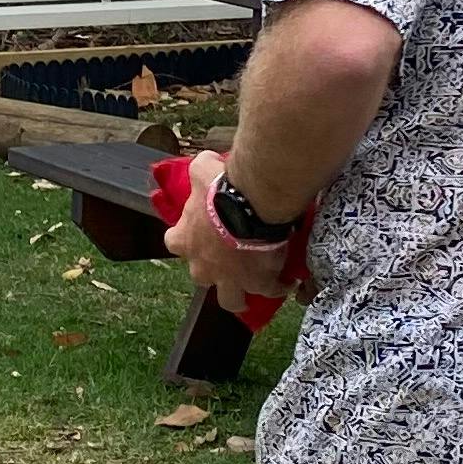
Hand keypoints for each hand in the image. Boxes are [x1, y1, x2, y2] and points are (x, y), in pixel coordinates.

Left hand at [161, 150, 280, 315]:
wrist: (252, 205)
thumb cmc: (222, 188)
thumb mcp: (202, 170)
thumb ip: (199, 170)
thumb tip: (204, 163)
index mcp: (185, 240)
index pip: (175, 243)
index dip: (187, 239)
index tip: (200, 233)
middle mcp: (202, 266)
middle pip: (202, 277)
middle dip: (212, 271)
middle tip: (228, 259)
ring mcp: (229, 279)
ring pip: (231, 300)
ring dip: (240, 294)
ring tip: (253, 286)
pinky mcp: (257, 283)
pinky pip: (269, 291)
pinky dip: (277, 287)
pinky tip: (287, 281)